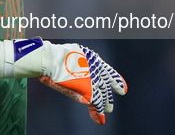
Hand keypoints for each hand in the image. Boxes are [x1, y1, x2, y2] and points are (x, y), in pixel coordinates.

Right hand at [9, 37, 126, 124]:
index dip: (115, 79)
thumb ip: (78, 64)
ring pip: (103, 95)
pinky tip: (100, 120)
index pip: (108, 70)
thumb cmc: (55, 56)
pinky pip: (97, 104)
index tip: (122, 86)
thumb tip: (75, 69)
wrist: (51, 60)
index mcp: (93, 59)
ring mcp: (93, 80)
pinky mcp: (89, 91)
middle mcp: (96, 69)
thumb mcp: (71, 55)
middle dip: (110, 92)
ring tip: (108, 110)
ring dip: (106, 104)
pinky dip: (98, 113)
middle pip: (106, 84)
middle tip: (119, 95)